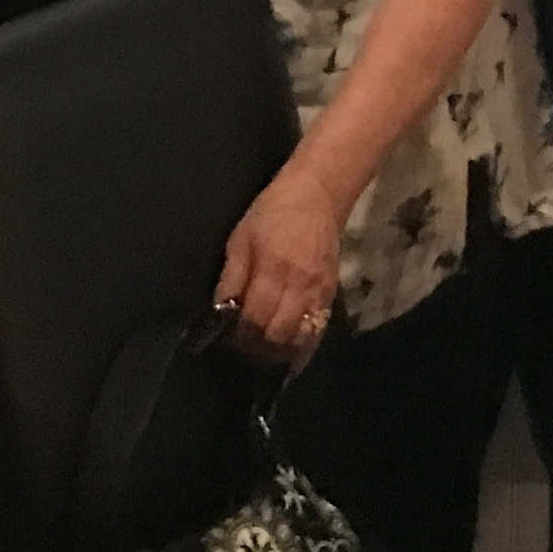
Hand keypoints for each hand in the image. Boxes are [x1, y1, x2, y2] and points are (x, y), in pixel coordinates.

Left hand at [213, 165, 346, 366]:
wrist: (317, 196)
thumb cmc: (272, 213)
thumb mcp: (241, 238)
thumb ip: (232, 278)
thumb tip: (220, 312)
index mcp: (273, 269)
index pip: (255, 318)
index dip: (239, 335)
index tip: (227, 340)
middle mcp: (299, 286)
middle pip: (278, 335)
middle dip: (258, 349)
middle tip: (243, 349)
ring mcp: (318, 293)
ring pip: (300, 339)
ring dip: (280, 353)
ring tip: (263, 353)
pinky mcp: (331, 296)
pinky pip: (318, 332)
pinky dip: (302, 348)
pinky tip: (289, 355)